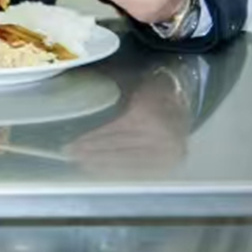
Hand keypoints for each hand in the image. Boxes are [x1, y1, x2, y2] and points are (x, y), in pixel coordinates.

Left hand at [62, 63, 195, 177]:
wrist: (184, 97)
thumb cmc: (151, 87)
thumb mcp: (127, 80)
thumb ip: (102, 84)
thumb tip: (67, 86)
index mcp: (146, 114)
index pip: (112, 133)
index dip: (90, 140)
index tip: (70, 146)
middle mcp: (159, 136)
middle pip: (117, 149)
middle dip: (91, 154)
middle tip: (70, 156)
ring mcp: (167, 153)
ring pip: (127, 163)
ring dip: (102, 166)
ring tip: (81, 165)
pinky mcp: (169, 164)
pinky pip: (139, 171)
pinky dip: (119, 172)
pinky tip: (101, 171)